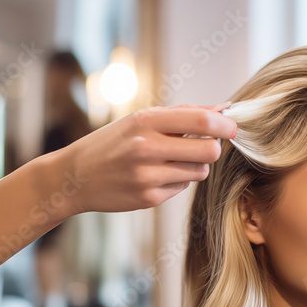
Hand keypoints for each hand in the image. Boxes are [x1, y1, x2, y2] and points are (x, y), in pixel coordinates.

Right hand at [52, 103, 237, 213]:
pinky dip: (177, 182)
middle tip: (201, 146)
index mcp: (145, 121)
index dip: (225, 125)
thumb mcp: (139, 120)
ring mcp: (148, 175)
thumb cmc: (112, 143)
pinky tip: (155, 176)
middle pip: (209, 151)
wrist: (74, 176)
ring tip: (172, 161)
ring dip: (195, 166)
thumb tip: (224, 108)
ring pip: (199, 172)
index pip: (201, 120)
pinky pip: (182, 188)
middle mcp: (147, 147)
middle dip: (212, 148)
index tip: (232, 127)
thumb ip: (182, 114)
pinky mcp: (149, 198)